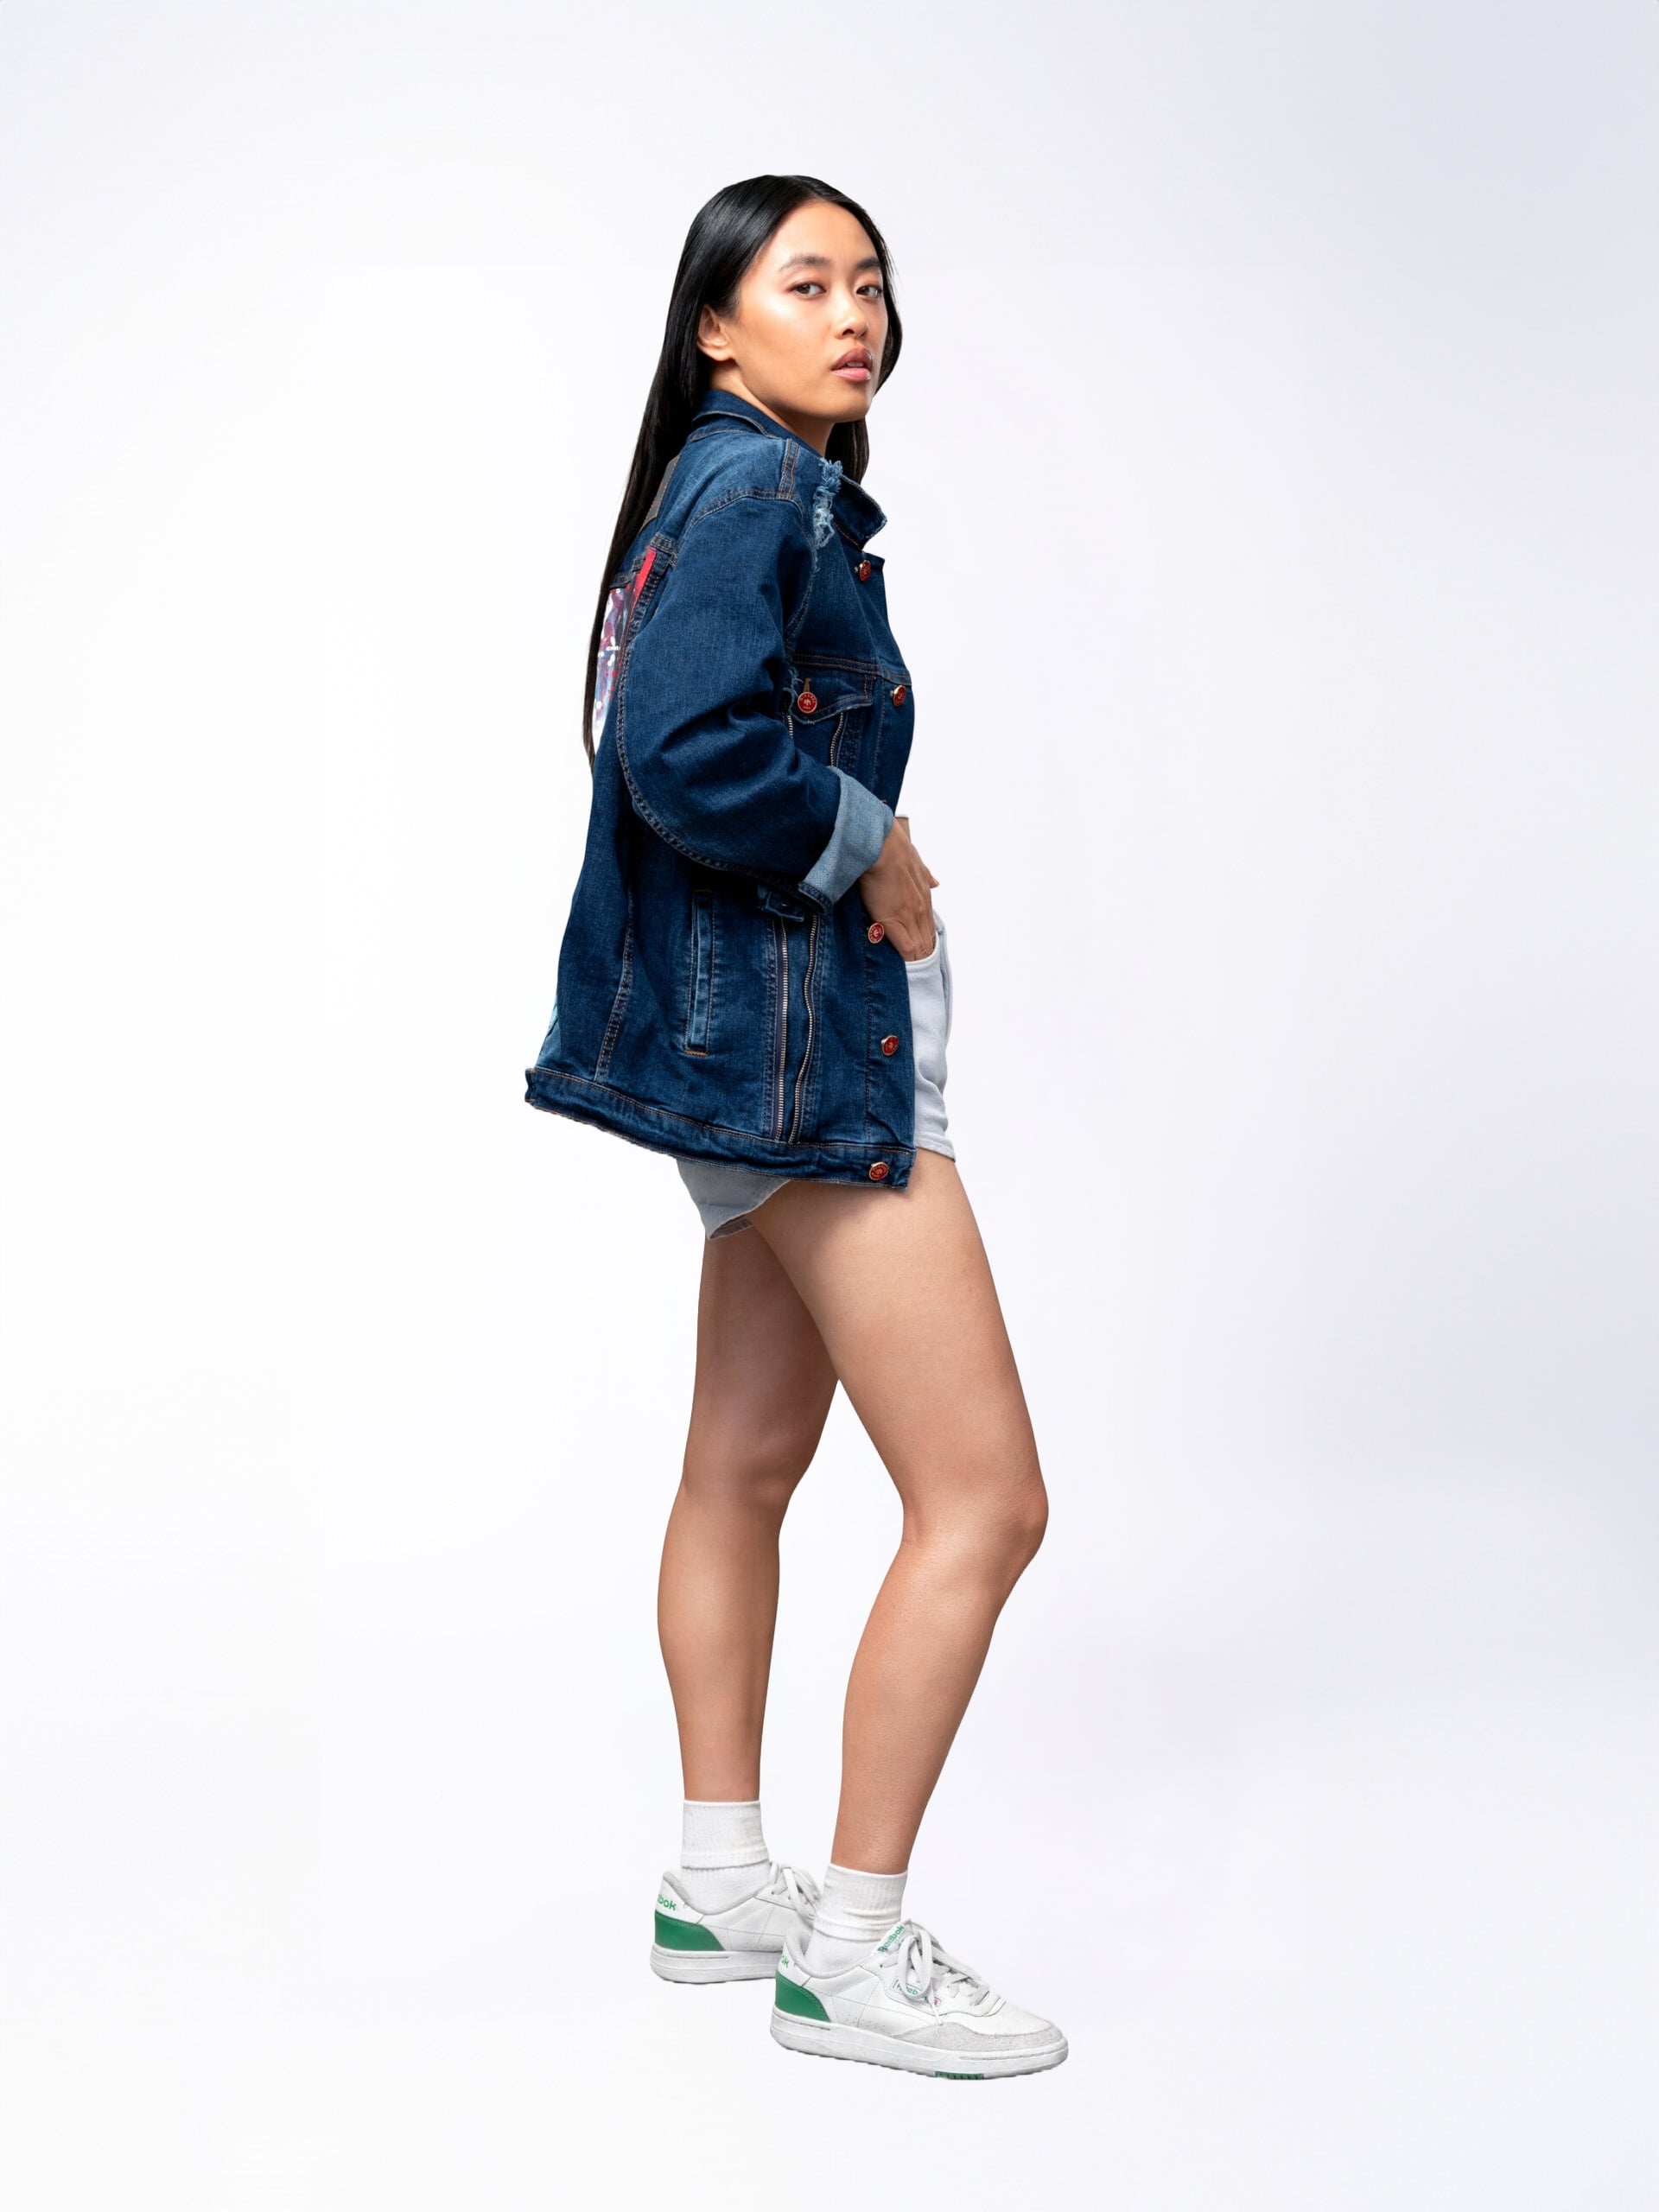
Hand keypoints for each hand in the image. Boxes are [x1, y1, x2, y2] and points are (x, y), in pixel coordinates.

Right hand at [857, 813, 939, 957]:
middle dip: (922, 956)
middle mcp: (921, 909)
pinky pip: (907, 949)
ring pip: (920, 948)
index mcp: (924, 897)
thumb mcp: (916, 861)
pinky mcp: (894, 922)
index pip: (928, 928)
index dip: (923, 942)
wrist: (881, 847)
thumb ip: (925, 874)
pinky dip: (906, 960)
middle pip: (927, 942)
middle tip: (916, 971)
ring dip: (915, 962)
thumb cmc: (891, 850)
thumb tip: (935, 883)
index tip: (919, 953)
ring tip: (910, 976)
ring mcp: (910, 917)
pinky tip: (902, 970)